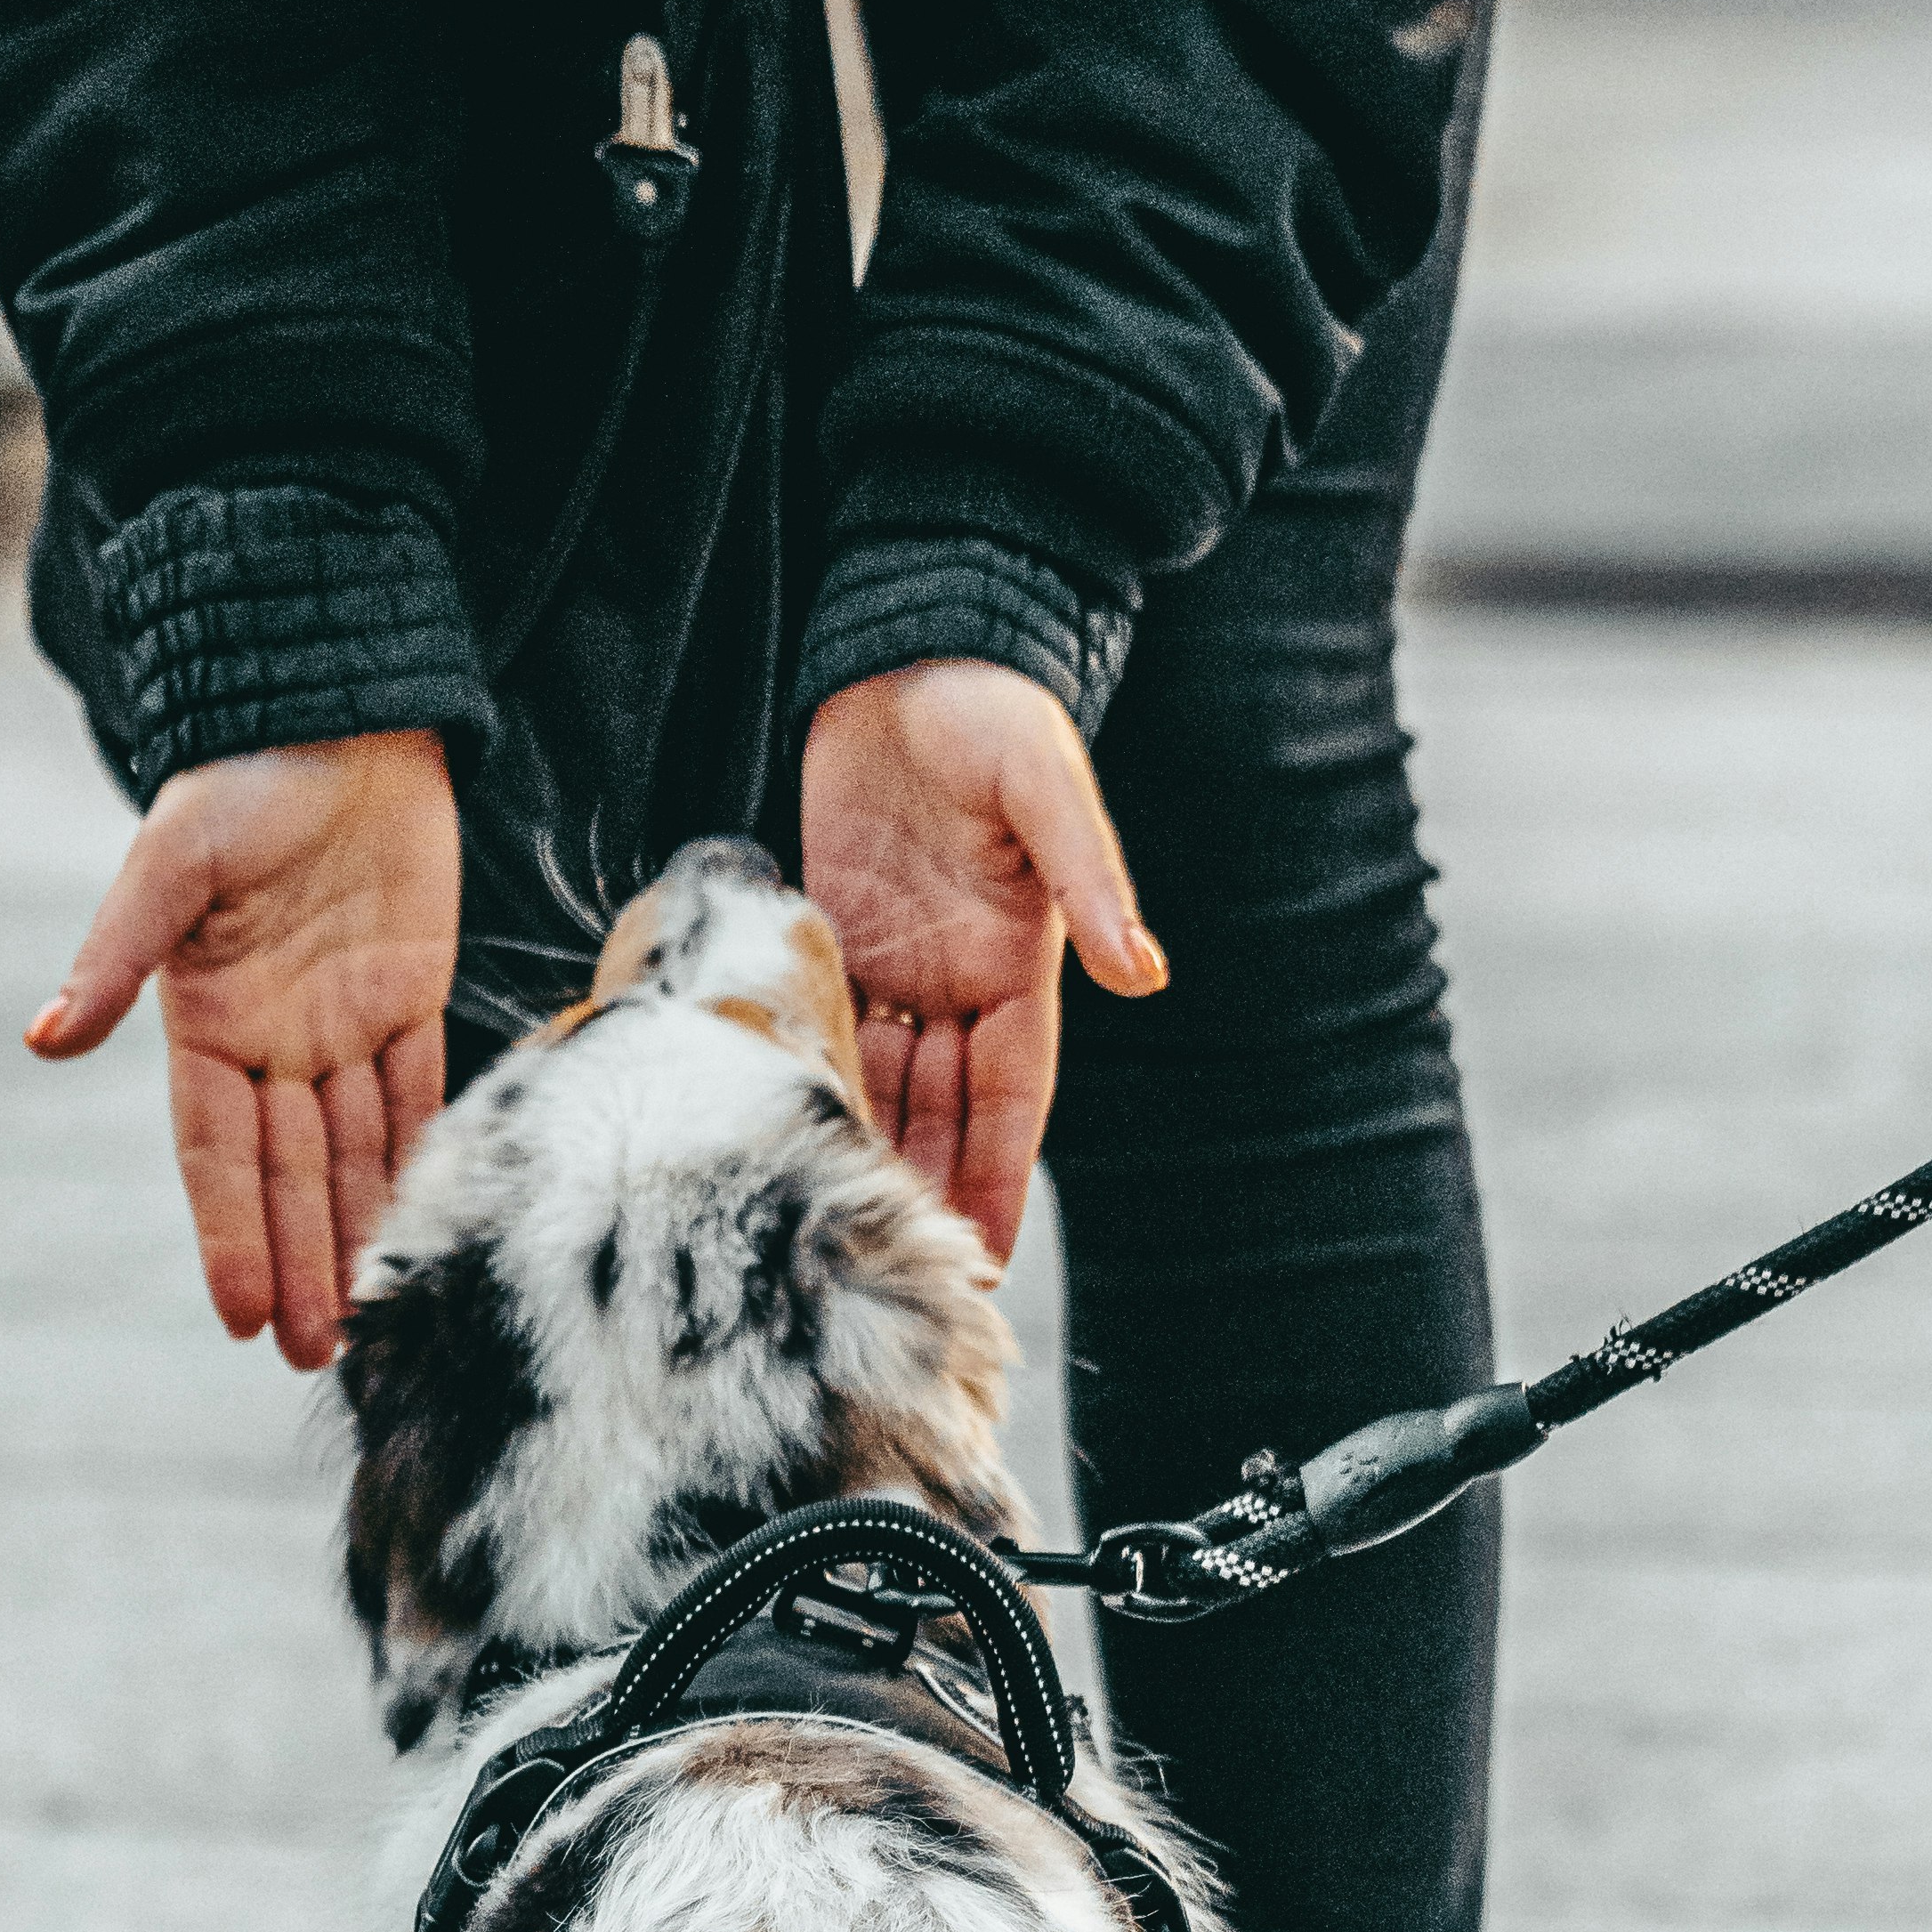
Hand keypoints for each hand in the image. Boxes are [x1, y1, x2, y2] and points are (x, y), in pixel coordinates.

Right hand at [30, 732, 456, 1368]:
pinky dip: (418, 1160)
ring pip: (352, 1152)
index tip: (243, 1313)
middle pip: (288, 1173)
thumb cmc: (238, 781)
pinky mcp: (409, 996)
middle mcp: (273, 1038)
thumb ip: (117, 956)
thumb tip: (43, 1039)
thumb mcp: (170, 863)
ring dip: (355, 1233)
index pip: (217, 1152)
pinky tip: (422, 1225)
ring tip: (365, 1322)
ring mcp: (343, 1023)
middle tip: (314, 1353)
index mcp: (205, 1019)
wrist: (337, 715)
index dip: (231, 1232)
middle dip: (300, 1261)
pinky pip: (416, 1097)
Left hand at [800, 660, 1165, 1259]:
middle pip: (941, 1110)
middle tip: (897, 1283)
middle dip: (927, 1191)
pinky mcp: (834, 931)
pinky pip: (824, 1024)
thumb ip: (1090, 880)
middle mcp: (958, 979)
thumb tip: (1144, 971)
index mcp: (1020, 960)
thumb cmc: (991, 709)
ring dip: (866, 1151)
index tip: (989, 1261)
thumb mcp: (1046, 786)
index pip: (1012, 1096)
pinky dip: (811, 1080)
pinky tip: (788, 1138)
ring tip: (836, 1236)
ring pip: (880, 1082)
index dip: (999, 1175)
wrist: (905, 649)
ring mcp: (895, 962)